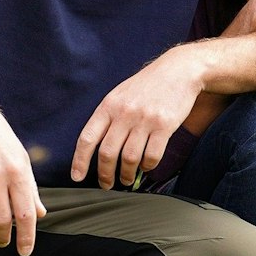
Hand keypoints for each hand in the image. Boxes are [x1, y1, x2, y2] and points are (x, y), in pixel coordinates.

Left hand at [71, 48, 203, 188]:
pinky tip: (146, 165)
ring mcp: (145, 120)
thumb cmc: (147, 85)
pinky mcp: (164, 126)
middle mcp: (124, 113)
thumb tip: (96, 147)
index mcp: (108, 105)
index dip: (80, 161)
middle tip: (107, 184)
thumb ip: (108, 117)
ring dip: (127, 174)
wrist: (179, 70)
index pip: (87, 138)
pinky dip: (147, 166)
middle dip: (105, 175)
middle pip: (108, 153)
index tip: (77, 177)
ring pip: (130, 158)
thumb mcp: (120, 95)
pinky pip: (152, 156)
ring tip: (127, 179)